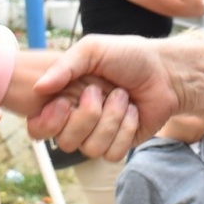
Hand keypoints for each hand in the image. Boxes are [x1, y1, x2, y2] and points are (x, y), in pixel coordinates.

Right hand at [5, 49, 140, 159]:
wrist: (164, 71)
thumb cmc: (128, 56)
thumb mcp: (93, 49)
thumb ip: (64, 66)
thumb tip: (38, 87)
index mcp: (63, 99)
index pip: (38, 128)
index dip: (49, 122)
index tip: (64, 102)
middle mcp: (77, 120)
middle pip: (65, 142)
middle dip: (88, 115)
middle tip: (100, 91)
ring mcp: (98, 135)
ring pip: (90, 149)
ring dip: (111, 119)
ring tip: (122, 97)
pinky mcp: (119, 145)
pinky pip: (112, 154)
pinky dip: (125, 129)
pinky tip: (133, 111)